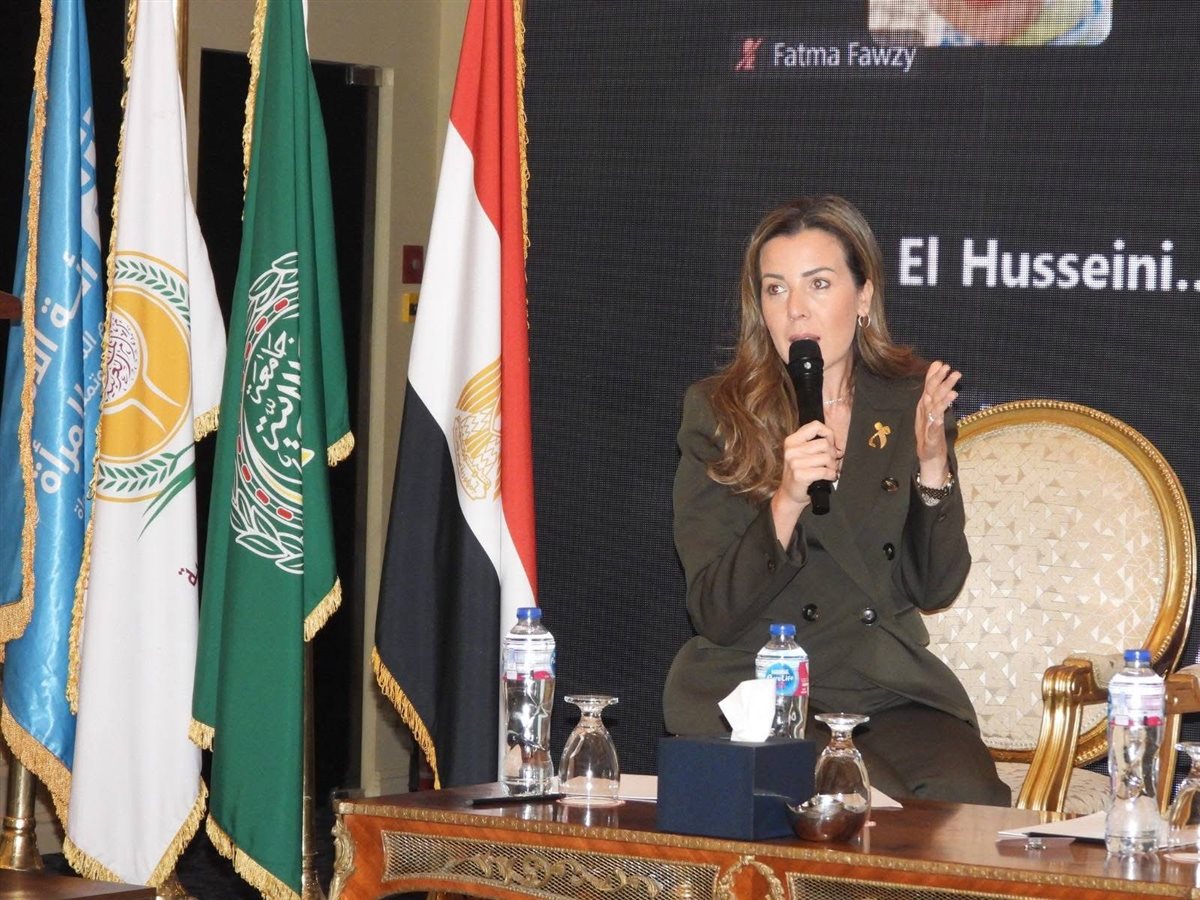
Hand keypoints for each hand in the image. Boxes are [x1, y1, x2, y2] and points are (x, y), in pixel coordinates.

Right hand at [771, 420, 841, 540]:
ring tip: (829, 470)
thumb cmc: (799, 473)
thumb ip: (814, 443)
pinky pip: (825, 471)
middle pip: (824, 444)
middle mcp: (791, 450)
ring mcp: (794, 462)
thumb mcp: (802, 453)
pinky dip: (831, 475)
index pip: (815, 426)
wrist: (790, 494)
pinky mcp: (800, 475)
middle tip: (830, 462)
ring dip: (832, 466)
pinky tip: (829, 477)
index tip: (830, 443)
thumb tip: (835, 442)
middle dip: (832, 454)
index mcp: (792, 441)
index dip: (828, 434)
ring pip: (827, 457)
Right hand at [915, 361, 960, 479]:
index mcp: (925, 404)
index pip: (929, 387)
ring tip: (953, 393)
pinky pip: (933, 428)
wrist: (928, 453)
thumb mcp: (933, 406)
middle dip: (942, 383)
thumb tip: (940, 367)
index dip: (934, 375)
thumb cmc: (931, 428)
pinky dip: (936, 422)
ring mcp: (927, 424)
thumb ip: (935, 388)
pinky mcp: (930, 437)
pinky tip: (941, 417)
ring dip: (943, 401)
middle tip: (952, 372)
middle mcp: (925, 412)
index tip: (942, 364)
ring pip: (934, 410)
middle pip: (933, 395)